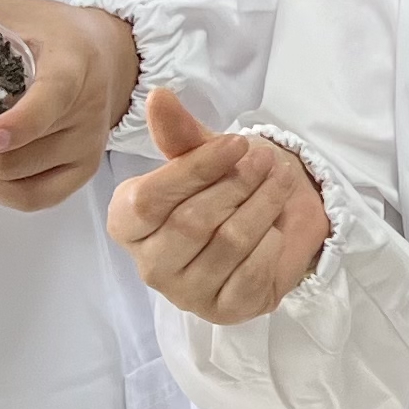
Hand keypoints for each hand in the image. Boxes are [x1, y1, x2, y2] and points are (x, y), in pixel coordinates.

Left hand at [0, 0, 139, 212]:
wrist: (106, 52)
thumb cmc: (46, 31)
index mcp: (71, 62)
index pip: (51, 99)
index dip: (20, 122)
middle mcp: (86, 108)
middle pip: (19, 152)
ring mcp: (87, 143)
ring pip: (20, 177)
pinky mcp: (85, 169)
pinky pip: (38, 199)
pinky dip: (6, 191)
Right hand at [108, 88, 330, 324]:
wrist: (274, 220)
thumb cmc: (227, 185)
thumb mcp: (205, 154)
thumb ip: (180, 133)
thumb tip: (159, 97)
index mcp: (127, 223)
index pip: (148, 201)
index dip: (194, 169)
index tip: (237, 142)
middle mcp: (148, 265)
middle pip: (189, 223)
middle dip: (236, 185)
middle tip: (266, 159)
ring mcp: (185, 294)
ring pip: (226, 244)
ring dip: (261, 205)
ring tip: (280, 179)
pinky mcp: (224, 311)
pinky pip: (252, 274)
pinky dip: (271, 242)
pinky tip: (277, 224)